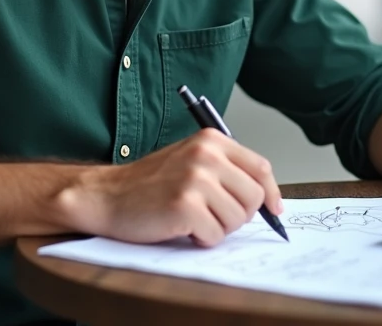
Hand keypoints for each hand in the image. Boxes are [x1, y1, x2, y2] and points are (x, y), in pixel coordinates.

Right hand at [66, 129, 282, 246]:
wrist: (108, 195)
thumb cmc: (150, 183)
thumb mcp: (191, 160)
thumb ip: (226, 170)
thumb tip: (266, 197)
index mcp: (212, 140)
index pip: (260, 168)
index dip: (271, 194)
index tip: (274, 210)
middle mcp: (207, 155)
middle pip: (254, 197)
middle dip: (239, 215)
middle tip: (214, 216)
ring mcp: (196, 180)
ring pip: (237, 220)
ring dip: (218, 228)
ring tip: (193, 219)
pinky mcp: (185, 206)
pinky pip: (215, 236)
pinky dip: (202, 240)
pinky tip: (182, 228)